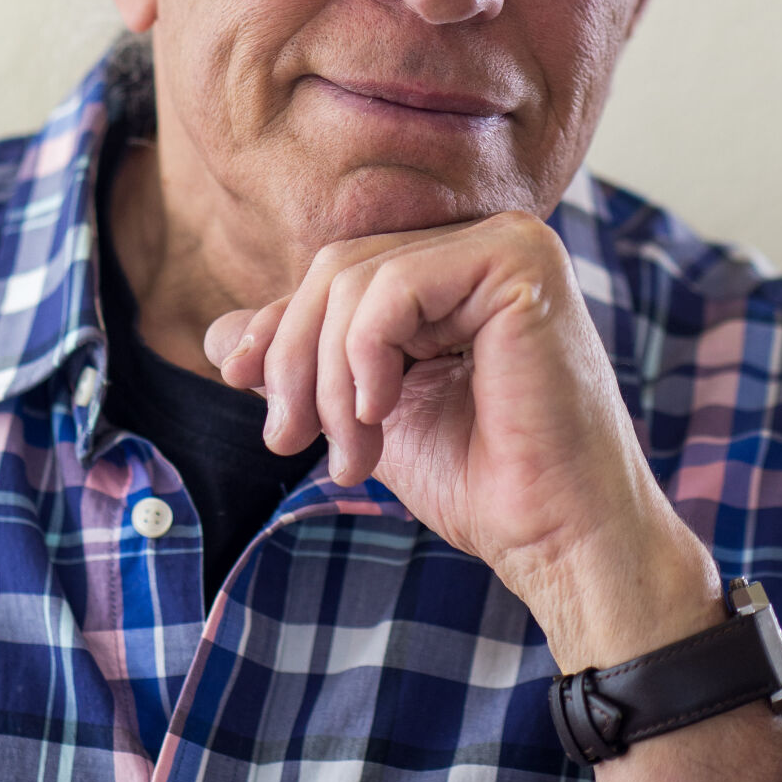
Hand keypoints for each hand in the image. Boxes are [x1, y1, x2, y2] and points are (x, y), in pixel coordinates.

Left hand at [203, 211, 721, 669]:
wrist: (560, 541)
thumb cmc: (481, 481)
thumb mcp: (366, 412)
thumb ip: (305, 365)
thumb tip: (222, 334)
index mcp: (457, 267)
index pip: (339, 270)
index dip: (279, 324)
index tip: (241, 382)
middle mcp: (487, 240)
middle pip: (338, 268)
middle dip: (297, 359)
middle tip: (291, 441)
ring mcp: (510, 243)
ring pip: (356, 278)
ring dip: (329, 377)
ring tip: (354, 453)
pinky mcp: (519, 264)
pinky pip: (392, 287)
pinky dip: (364, 356)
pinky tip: (380, 413)